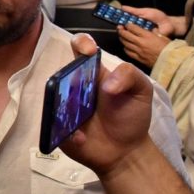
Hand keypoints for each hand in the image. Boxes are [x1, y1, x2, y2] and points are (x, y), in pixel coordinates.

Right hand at [59, 34, 153, 176]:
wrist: (126, 151)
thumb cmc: (131, 115)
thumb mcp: (142, 91)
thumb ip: (131, 76)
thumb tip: (107, 84)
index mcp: (92, 72)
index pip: (81, 48)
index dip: (81, 43)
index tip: (88, 51)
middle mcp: (73, 85)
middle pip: (60, 72)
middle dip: (64, 76)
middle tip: (78, 88)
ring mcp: (63, 106)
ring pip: (52, 98)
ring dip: (61, 106)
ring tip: (79, 119)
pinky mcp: (58, 127)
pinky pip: (54, 125)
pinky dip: (67, 131)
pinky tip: (81, 138)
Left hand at [117, 23, 169, 67]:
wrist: (170, 62)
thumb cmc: (169, 48)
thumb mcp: (163, 36)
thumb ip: (155, 32)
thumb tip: (151, 29)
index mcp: (146, 35)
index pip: (132, 28)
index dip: (128, 25)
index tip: (126, 24)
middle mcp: (140, 43)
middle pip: (125, 35)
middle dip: (121, 30)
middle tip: (119, 28)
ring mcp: (138, 51)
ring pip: (125, 43)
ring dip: (122, 39)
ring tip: (121, 36)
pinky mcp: (138, 58)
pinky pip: (128, 52)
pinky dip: (125, 48)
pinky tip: (126, 46)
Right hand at [120, 5, 173, 36]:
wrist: (168, 24)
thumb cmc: (157, 17)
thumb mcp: (144, 12)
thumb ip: (133, 11)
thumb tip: (122, 7)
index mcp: (136, 21)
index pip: (125, 22)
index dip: (120, 22)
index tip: (114, 21)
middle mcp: (137, 29)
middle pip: (126, 30)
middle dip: (121, 29)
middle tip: (118, 27)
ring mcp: (140, 35)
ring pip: (130, 36)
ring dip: (126, 34)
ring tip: (122, 32)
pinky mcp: (144, 41)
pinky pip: (138, 41)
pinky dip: (133, 40)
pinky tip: (129, 38)